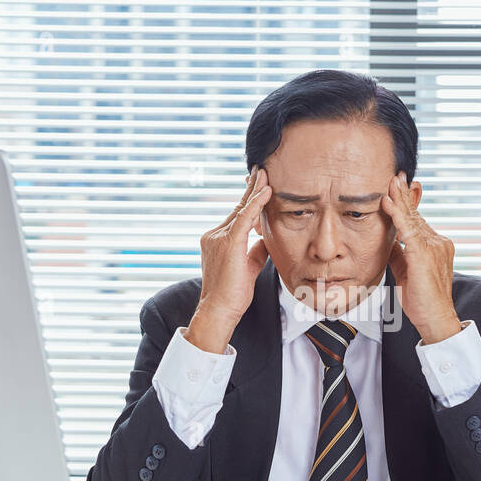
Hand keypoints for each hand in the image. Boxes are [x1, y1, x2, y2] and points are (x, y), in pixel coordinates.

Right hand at [185, 166, 271, 352]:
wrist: (219, 310)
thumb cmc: (233, 294)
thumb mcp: (248, 267)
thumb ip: (256, 250)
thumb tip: (267, 239)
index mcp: (217, 240)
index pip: (236, 216)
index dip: (248, 201)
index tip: (259, 187)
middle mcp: (214, 235)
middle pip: (237, 207)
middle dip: (250, 189)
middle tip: (261, 170)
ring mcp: (218, 237)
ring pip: (241, 210)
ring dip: (255, 191)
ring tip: (265, 174)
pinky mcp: (228, 243)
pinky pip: (244, 217)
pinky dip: (256, 204)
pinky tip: (266, 191)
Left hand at [380, 172, 461, 344]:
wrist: (435, 318)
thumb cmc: (422, 301)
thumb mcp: (407, 272)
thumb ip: (399, 254)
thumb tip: (388, 242)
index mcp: (436, 246)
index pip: (418, 221)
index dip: (407, 205)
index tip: (398, 188)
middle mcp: (438, 242)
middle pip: (417, 214)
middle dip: (405, 194)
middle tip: (397, 175)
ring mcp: (433, 247)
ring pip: (413, 218)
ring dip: (400, 198)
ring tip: (391, 181)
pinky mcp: (424, 254)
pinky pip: (408, 230)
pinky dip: (397, 215)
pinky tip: (388, 202)